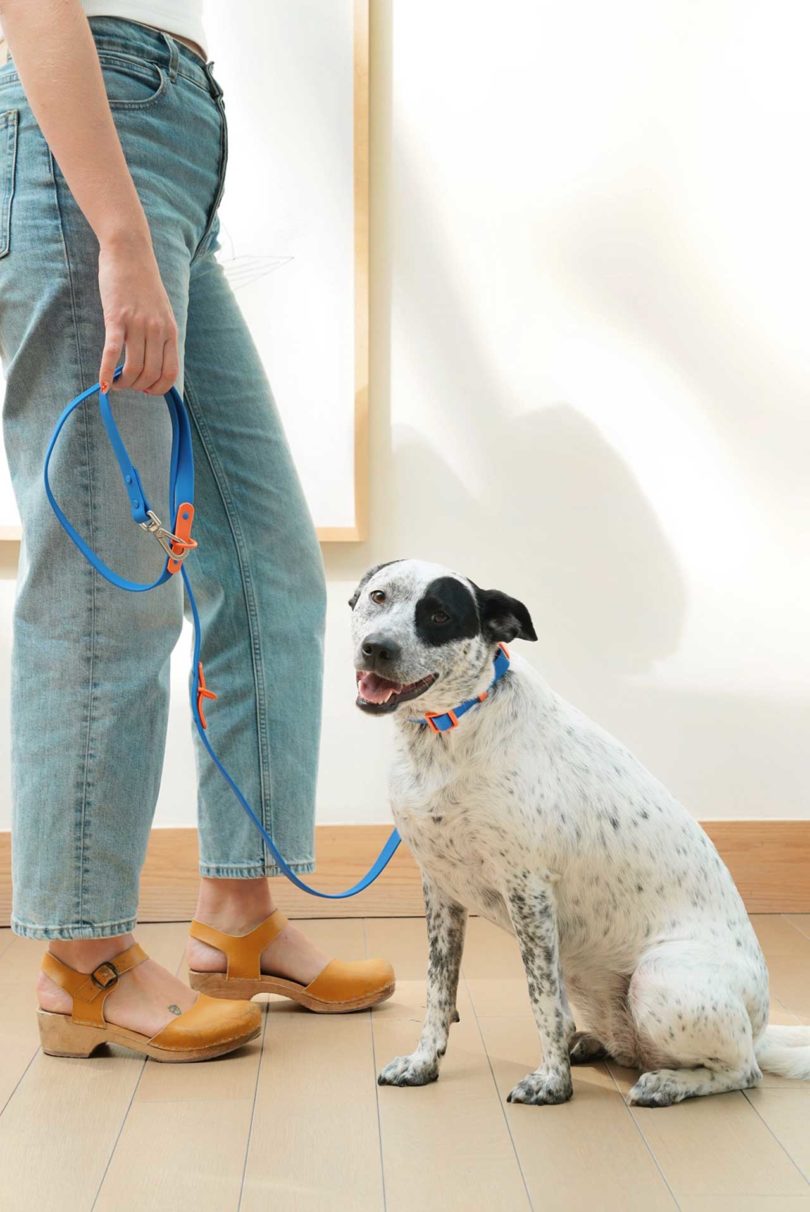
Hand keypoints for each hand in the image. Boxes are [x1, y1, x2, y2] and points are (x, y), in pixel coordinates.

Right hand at [97, 232, 178, 394]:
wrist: (130, 252)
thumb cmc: (144, 284)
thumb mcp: (162, 312)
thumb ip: (161, 335)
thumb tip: (154, 362)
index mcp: (170, 332)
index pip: (169, 373)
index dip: (157, 389)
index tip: (146, 390)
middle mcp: (156, 331)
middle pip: (149, 374)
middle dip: (136, 387)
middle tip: (125, 384)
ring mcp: (137, 325)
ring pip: (133, 369)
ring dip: (122, 383)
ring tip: (114, 383)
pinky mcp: (116, 317)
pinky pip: (112, 352)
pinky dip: (105, 372)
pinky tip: (101, 384)